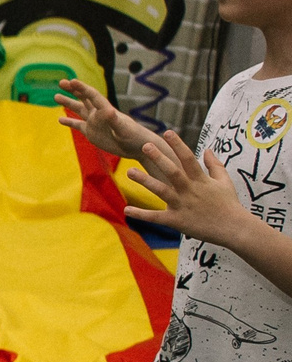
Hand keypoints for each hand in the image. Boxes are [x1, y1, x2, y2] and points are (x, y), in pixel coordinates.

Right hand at [56, 77, 154, 159]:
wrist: (137, 147)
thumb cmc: (134, 137)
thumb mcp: (124, 129)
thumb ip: (114, 120)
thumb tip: (107, 110)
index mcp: (106, 110)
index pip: (92, 96)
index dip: (81, 88)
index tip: (71, 81)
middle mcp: (99, 114)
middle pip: (84, 98)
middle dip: (73, 90)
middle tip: (62, 82)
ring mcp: (95, 123)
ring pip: (79, 110)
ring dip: (68, 103)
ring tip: (56, 96)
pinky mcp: (92, 133)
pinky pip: (78, 125)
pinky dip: (69, 122)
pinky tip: (60, 119)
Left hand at [125, 130, 250, 242]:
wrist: (234, 229)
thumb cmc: (229, 204)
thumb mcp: (224, 181)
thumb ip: (215, 165)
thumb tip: (207, 149)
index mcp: (201, 180)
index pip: (188, 158)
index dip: (178, 144)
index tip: (167, 132)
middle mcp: (189, 190)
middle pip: (172, 171)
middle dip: (159, 158)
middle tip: (145, 145)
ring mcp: (182, 205)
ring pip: (161, 191)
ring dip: (145, 181)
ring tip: (129, 171)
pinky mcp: (176, 221)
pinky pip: (155, 217)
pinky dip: (141, 214)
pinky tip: (126, 210)